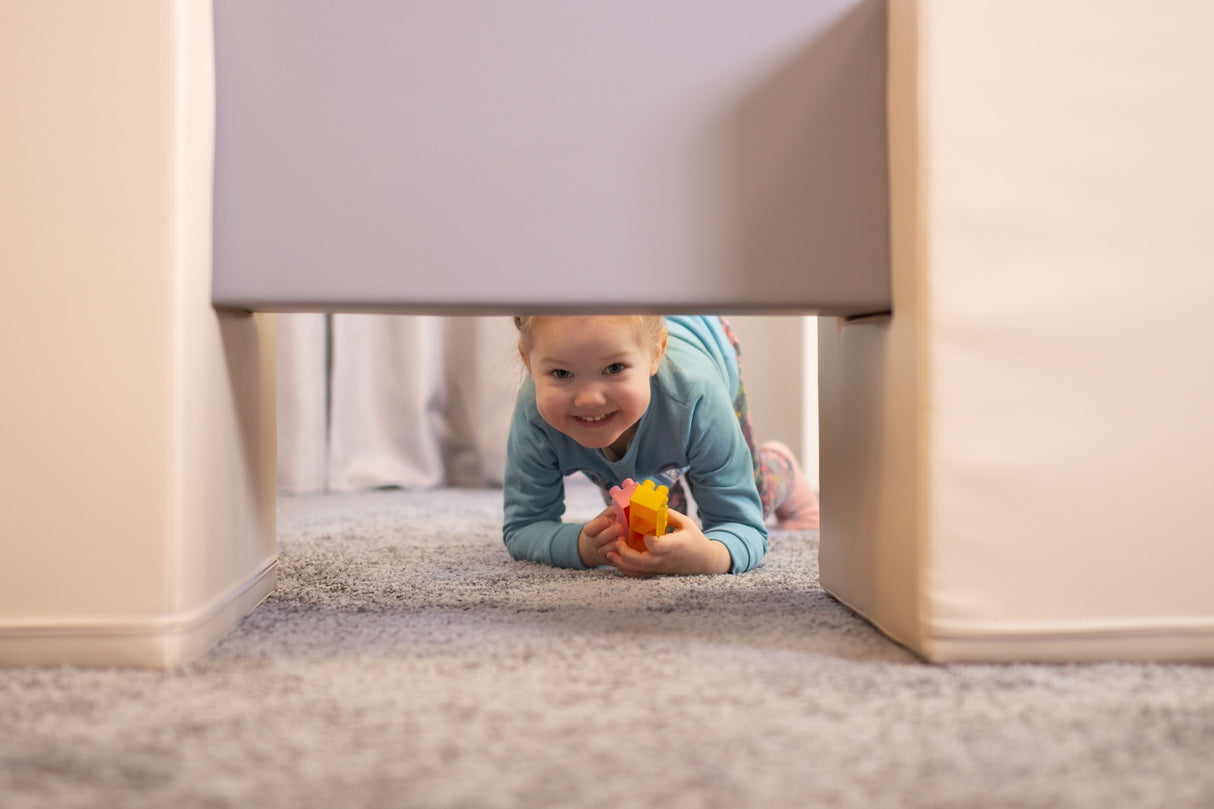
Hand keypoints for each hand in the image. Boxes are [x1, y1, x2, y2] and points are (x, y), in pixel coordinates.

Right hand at [578, 508, 625, 567]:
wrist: (595, 547)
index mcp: (589, 531)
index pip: (590, 529)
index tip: (607, 520)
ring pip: (606, 551)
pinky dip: (620, 556)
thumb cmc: (603, 528)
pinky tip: (627, 550)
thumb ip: (611, 512)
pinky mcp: (610, 562)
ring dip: (615, 545)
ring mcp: (601, 554)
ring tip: (624, 538)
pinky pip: (614, 560)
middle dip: (609, 533)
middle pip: (599, 539)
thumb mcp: (603, 518)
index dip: (598, 525)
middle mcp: (593, 543)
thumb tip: (621, 506)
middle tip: (620, 528)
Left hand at [605, 509, 731, 575]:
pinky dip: (627, 570)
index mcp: (673, 545)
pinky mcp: (657, 572)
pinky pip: (639, 575)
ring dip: (621, 562)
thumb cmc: (695, 539)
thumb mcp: (686, 523)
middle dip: (625, 552)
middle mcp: (664, 559)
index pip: (656, 546)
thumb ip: (668, 514)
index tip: (645, 533)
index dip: (648, 540)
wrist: (704, 561)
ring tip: (610, 553)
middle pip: (641, 561)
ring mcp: (660, 568)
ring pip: (637, 570)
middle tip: (617, 540)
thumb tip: (651, 505)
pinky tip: (618, 562)